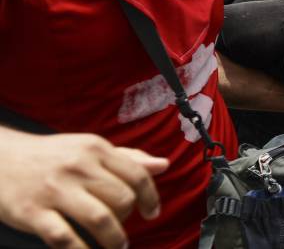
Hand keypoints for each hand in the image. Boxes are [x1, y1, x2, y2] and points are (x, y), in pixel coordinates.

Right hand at [0, 130, 167, 248]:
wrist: (0, 158)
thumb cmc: (53, 156)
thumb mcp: (89, 148)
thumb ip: (127, 157)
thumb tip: (163, 165)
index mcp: (95, 148)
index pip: (137, 174)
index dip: (150, 197)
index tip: (152, 212)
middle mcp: (78, 166)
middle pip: (122, 199)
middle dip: (128, 219)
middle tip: (122, 228)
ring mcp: (55, 190)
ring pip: (101, 219)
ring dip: (114, 240)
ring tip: (115, 246)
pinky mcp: (33, 212)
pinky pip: (66, 238)